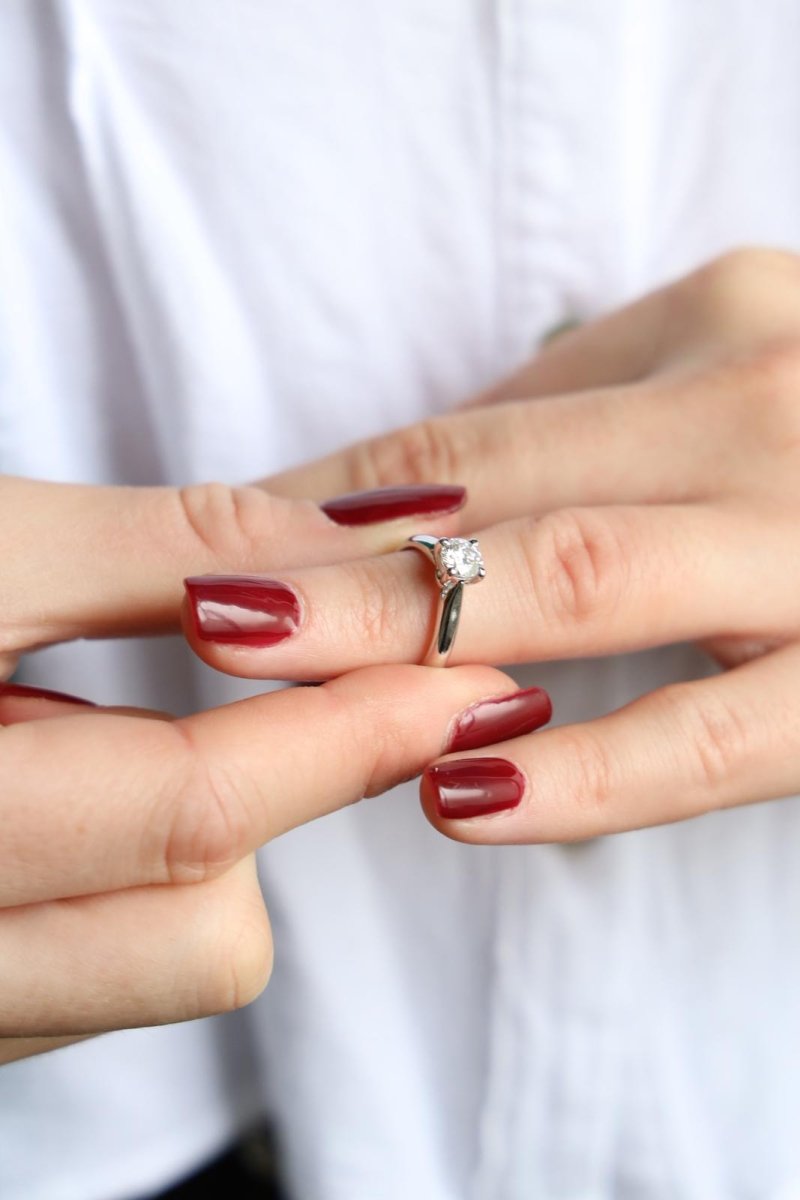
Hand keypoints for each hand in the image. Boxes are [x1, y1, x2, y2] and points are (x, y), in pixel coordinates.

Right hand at [0, 476, 525, 1062]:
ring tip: (167, 723)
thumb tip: (361, 540)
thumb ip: (169, 547)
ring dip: (209, 848)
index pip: (199, 810)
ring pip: (158, 964)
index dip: (349, 735)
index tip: (460, 684)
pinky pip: (101, 967)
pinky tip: (101, 776)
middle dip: (290, 805)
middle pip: (208, 935)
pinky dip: (142, 876)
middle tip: (336, 692)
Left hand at [187, 248, 799, 843]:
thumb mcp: (732, 382)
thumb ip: (586, 428)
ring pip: (580, 580)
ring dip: (401, 629)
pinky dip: (584, 772)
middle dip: (332, 555)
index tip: (230, 548)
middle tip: (199, 602)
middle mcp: (755, 407)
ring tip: (263, 665)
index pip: (480, 433)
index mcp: (717, 328)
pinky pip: (712, 737)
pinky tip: (462, 801)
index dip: (336, 497)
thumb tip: (414, 494)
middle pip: (501, 490)